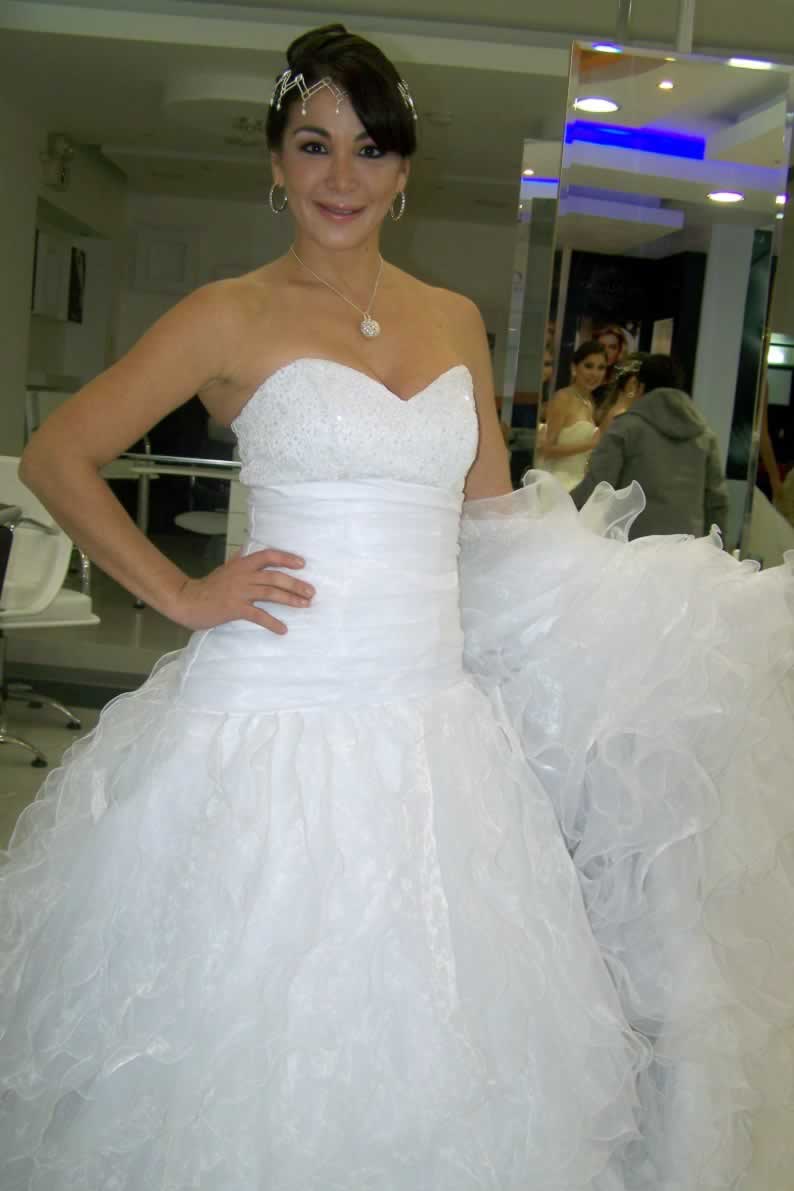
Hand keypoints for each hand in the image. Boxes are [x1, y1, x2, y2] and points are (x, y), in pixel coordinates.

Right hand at [170, 548, 313, 633]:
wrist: (188, 600)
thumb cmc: (207, 586)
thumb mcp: (223, 568)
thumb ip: (236, 560)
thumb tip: (242, 550)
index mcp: (242, 564)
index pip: (268, 556)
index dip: (286, 558)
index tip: (302, 564)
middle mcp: (243, 575)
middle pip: (275, 577)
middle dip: (295, 584)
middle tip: (311, 592)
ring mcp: (239, 592)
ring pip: (270, 593)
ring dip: (290, 599)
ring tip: (305, 605)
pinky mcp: (235, 608)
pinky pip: (258, 615)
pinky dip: (272, 623)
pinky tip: (283, 629)